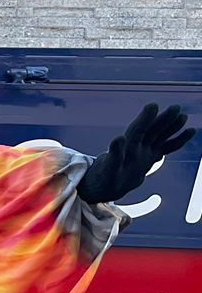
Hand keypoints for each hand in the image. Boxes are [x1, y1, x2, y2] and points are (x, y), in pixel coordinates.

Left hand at [78, 103, 193, 204]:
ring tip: (183, 116)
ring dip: (171, 126)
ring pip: (160, 136)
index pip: (137, 130)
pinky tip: (189, 131)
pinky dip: (177, 140)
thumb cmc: (104, 177)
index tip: (153, 106)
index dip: (145, 118)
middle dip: (163, 119)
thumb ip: (114, 154)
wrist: (107, 186)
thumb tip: (118, 138)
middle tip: (176, 107)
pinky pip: (166, 147)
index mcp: (126, 147)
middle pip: (151, 130)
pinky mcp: (150, 158)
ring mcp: (144, 151)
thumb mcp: (109, 168)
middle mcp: (136, 147)